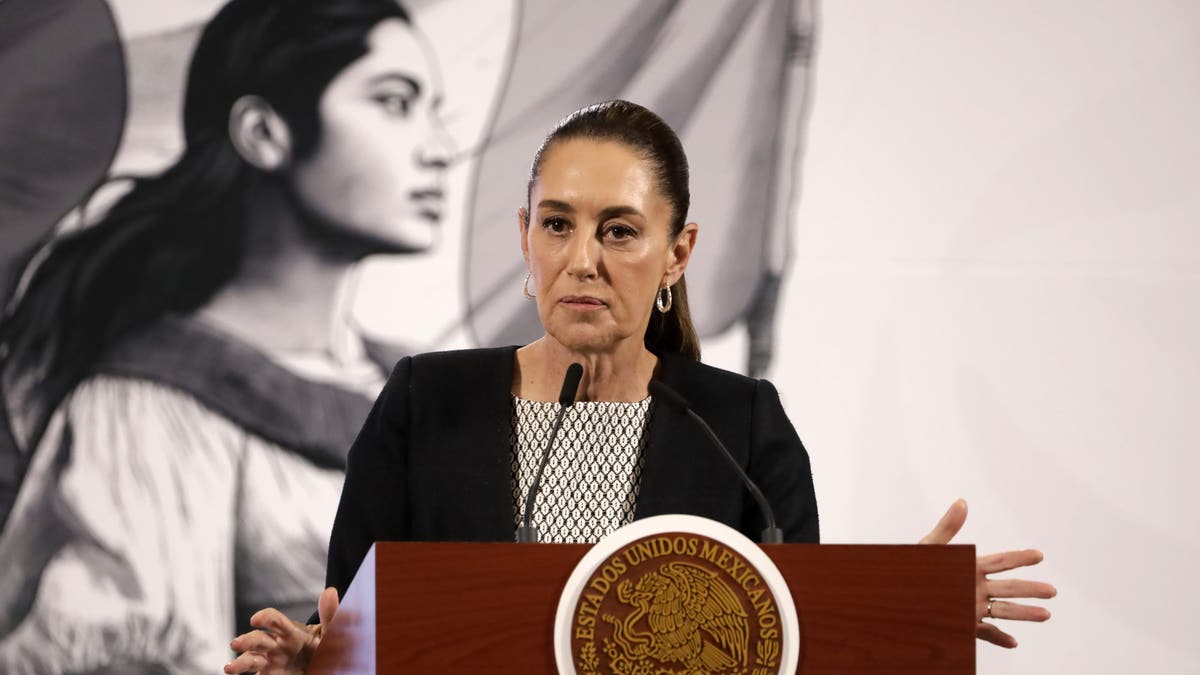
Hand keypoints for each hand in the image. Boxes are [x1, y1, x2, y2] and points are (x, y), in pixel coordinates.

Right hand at [224, 586, 338, 673]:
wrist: (324, 667)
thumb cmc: (325, 647)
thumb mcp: (330, 633)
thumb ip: (330, 615)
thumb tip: (330, 591)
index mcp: (290, 632)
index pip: (274, 620)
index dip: (265, 617)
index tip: (256, 619)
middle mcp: (276, 646)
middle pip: (257, 639)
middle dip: (246, 640)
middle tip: (236, 643)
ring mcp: (271, 662)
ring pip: (250, 659)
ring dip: (239, 662)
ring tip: (230, 667)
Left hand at [920, 499, 1056, 648]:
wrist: (896, 594)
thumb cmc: (912, 568)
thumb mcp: (931, 547)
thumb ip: (948, 527)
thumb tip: (962, 502)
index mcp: (969, 567)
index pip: (1001, 561)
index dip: (1020, 558)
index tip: (1040, 555)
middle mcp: (974, 587)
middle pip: (1008, 588)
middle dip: (1030, 589)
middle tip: (1052, 591)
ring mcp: (970, 606)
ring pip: (1003, 611)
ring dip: (1024, 613)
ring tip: (1046, 615)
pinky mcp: (962, 624)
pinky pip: (984, 632)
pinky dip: (998, 638)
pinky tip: (1013, 642)